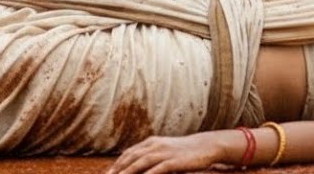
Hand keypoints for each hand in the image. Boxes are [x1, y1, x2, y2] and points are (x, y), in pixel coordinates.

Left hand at [107, 133, 223, 173]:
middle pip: (131, 157)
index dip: (117, 164)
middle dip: (117, 169)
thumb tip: (137, 164)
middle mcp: (155, 145)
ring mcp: (164, 152)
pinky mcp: (174, 161)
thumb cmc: (184, 151)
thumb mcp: (165, 150)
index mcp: (151, 142)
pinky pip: (157, 169)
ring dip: (127, 172)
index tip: (107, 173)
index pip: (129, 153)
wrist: (206, 146)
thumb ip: (151, 155)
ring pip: (140, 162)